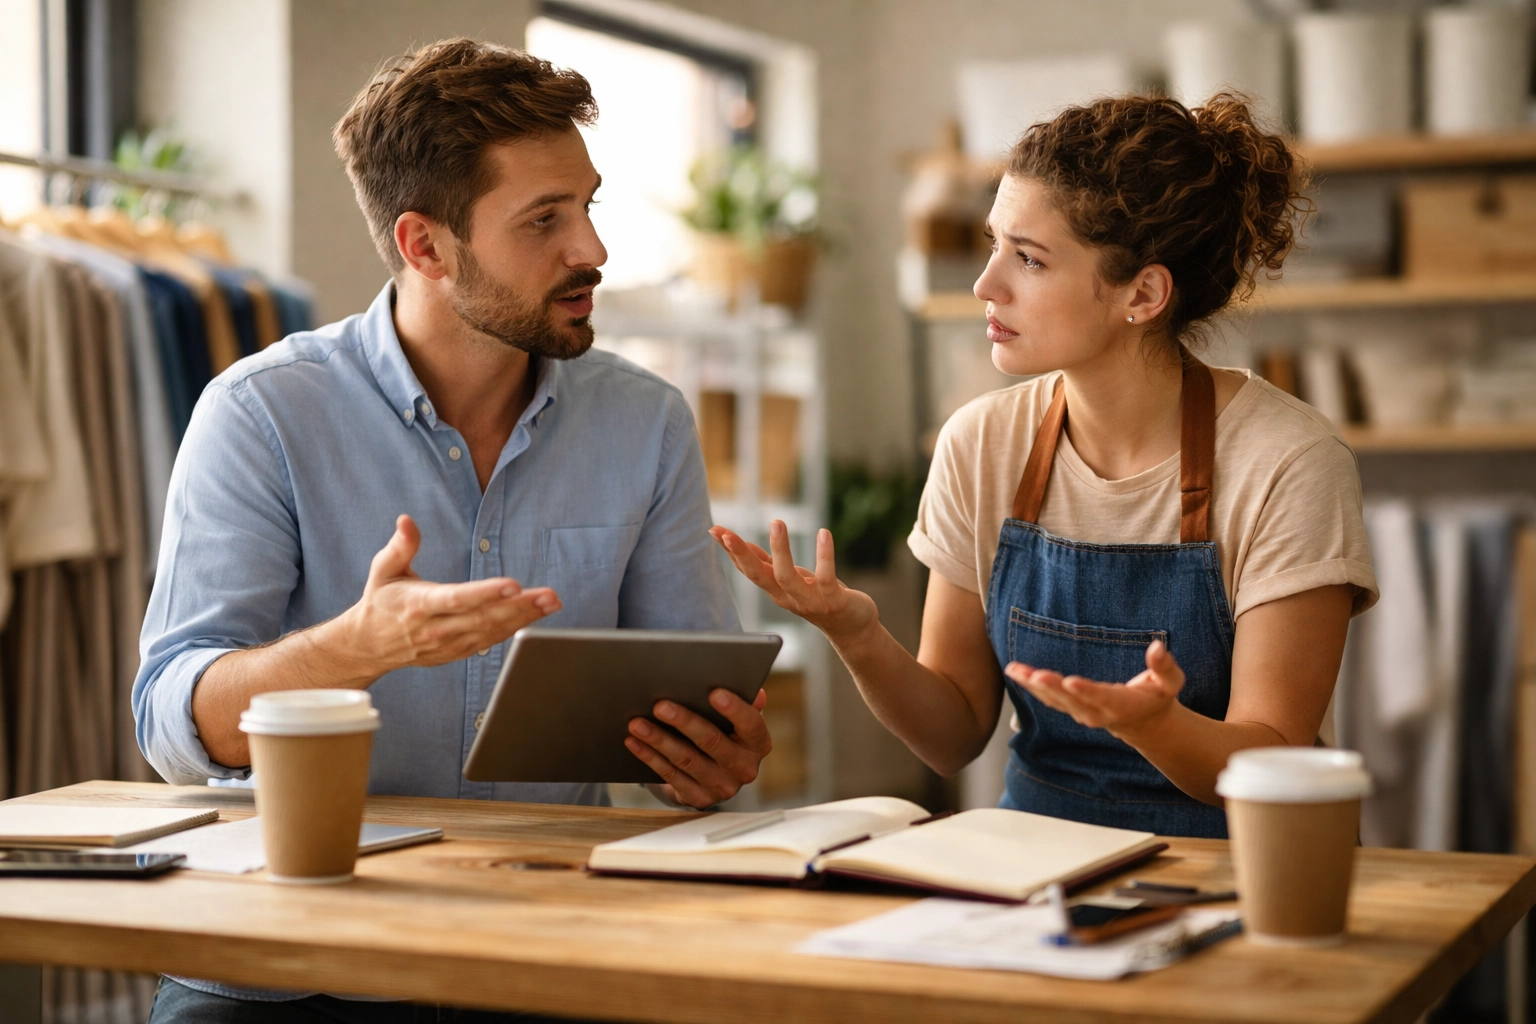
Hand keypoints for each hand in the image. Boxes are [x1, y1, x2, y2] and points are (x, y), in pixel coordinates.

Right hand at [335, 514, 560, 677]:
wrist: (368, 646)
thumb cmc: (380, 602)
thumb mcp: (382, 570)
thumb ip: (400, 547)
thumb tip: (406, 520)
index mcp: (420, 605)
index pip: (457, 599)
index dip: (485, 593)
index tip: (513, 584)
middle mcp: (437, 628)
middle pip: (484, 617)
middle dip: (520, 606)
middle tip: (549, 595)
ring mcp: (449, 644)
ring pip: (492, 632)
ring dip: (525, 618)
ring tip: (551, 603)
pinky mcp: (457, 652)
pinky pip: (490, 642)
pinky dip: (514, 629)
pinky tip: (535, 617)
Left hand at [624, 688, 771, 808]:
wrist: (715, 775)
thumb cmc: (725, 734)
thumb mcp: (737, 720)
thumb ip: (745, 705)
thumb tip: (755, 693)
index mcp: (758, 744)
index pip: (751, 725)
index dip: (734, 709)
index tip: (714, 692)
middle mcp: (744, 769)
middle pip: (712, 742)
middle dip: (684, 722)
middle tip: (660, 706)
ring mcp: (722, 787)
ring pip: (686, 760)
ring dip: (659, 740)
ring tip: (637, 723)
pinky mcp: (698, 798)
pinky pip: (671, 775)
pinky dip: (650, 757)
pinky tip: (634, 742)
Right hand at [710, 522, 877, 644]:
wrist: (850, 628)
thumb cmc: (817, 598)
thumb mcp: (788, 580)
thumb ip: (765, 564)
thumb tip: (739, 545)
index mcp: (775, 590)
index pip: (747, 569)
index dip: (730, 551)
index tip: (715, 530)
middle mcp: (787, 597)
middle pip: (759, 576)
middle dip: (741, 555)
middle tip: (726, 533)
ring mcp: (809, 600)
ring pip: (787, 577)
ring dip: (780, 550)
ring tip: (777, 523)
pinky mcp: (833, 600)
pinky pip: (826, 577)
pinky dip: (824, 556)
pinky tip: (824, 533)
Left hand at [1005, 640, 1184, 740]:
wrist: (1145, 723)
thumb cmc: (1158, 696)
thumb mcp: (1170, 682)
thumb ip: (1164, 666)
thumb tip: (1157, 646)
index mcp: (1122, 705)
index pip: (1102, 697)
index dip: (1086, 690)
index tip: (1071, 681)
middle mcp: (1097, 712)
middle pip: (1071, 699)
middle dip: (1052, 687)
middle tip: (1035, 675)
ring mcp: (1081, 713)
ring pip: (1054, 700)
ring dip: (1033, 685)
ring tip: (1015, 670)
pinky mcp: (1070, 708)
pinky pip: (1047, 698)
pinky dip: (1031, 686)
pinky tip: (1016, 672)